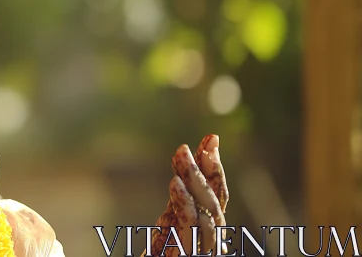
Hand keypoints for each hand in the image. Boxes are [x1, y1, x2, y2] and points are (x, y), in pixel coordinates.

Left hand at [150, 135, 228, 256]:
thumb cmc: (165, 251)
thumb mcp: (171, 221)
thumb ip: (182, 196)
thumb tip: (189, 161)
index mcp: (209, 230)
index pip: (218, 195)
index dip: (216, 166)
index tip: (211, 138)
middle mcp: (210, 241)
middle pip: (215, 202)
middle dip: (203, 170)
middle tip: (186, 145)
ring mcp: (200, 250)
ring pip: (207, 214)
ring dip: (194, 184)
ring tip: (180, 158)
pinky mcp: (184, 255)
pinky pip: (188, 229)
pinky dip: (184, 204)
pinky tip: (175, 184)